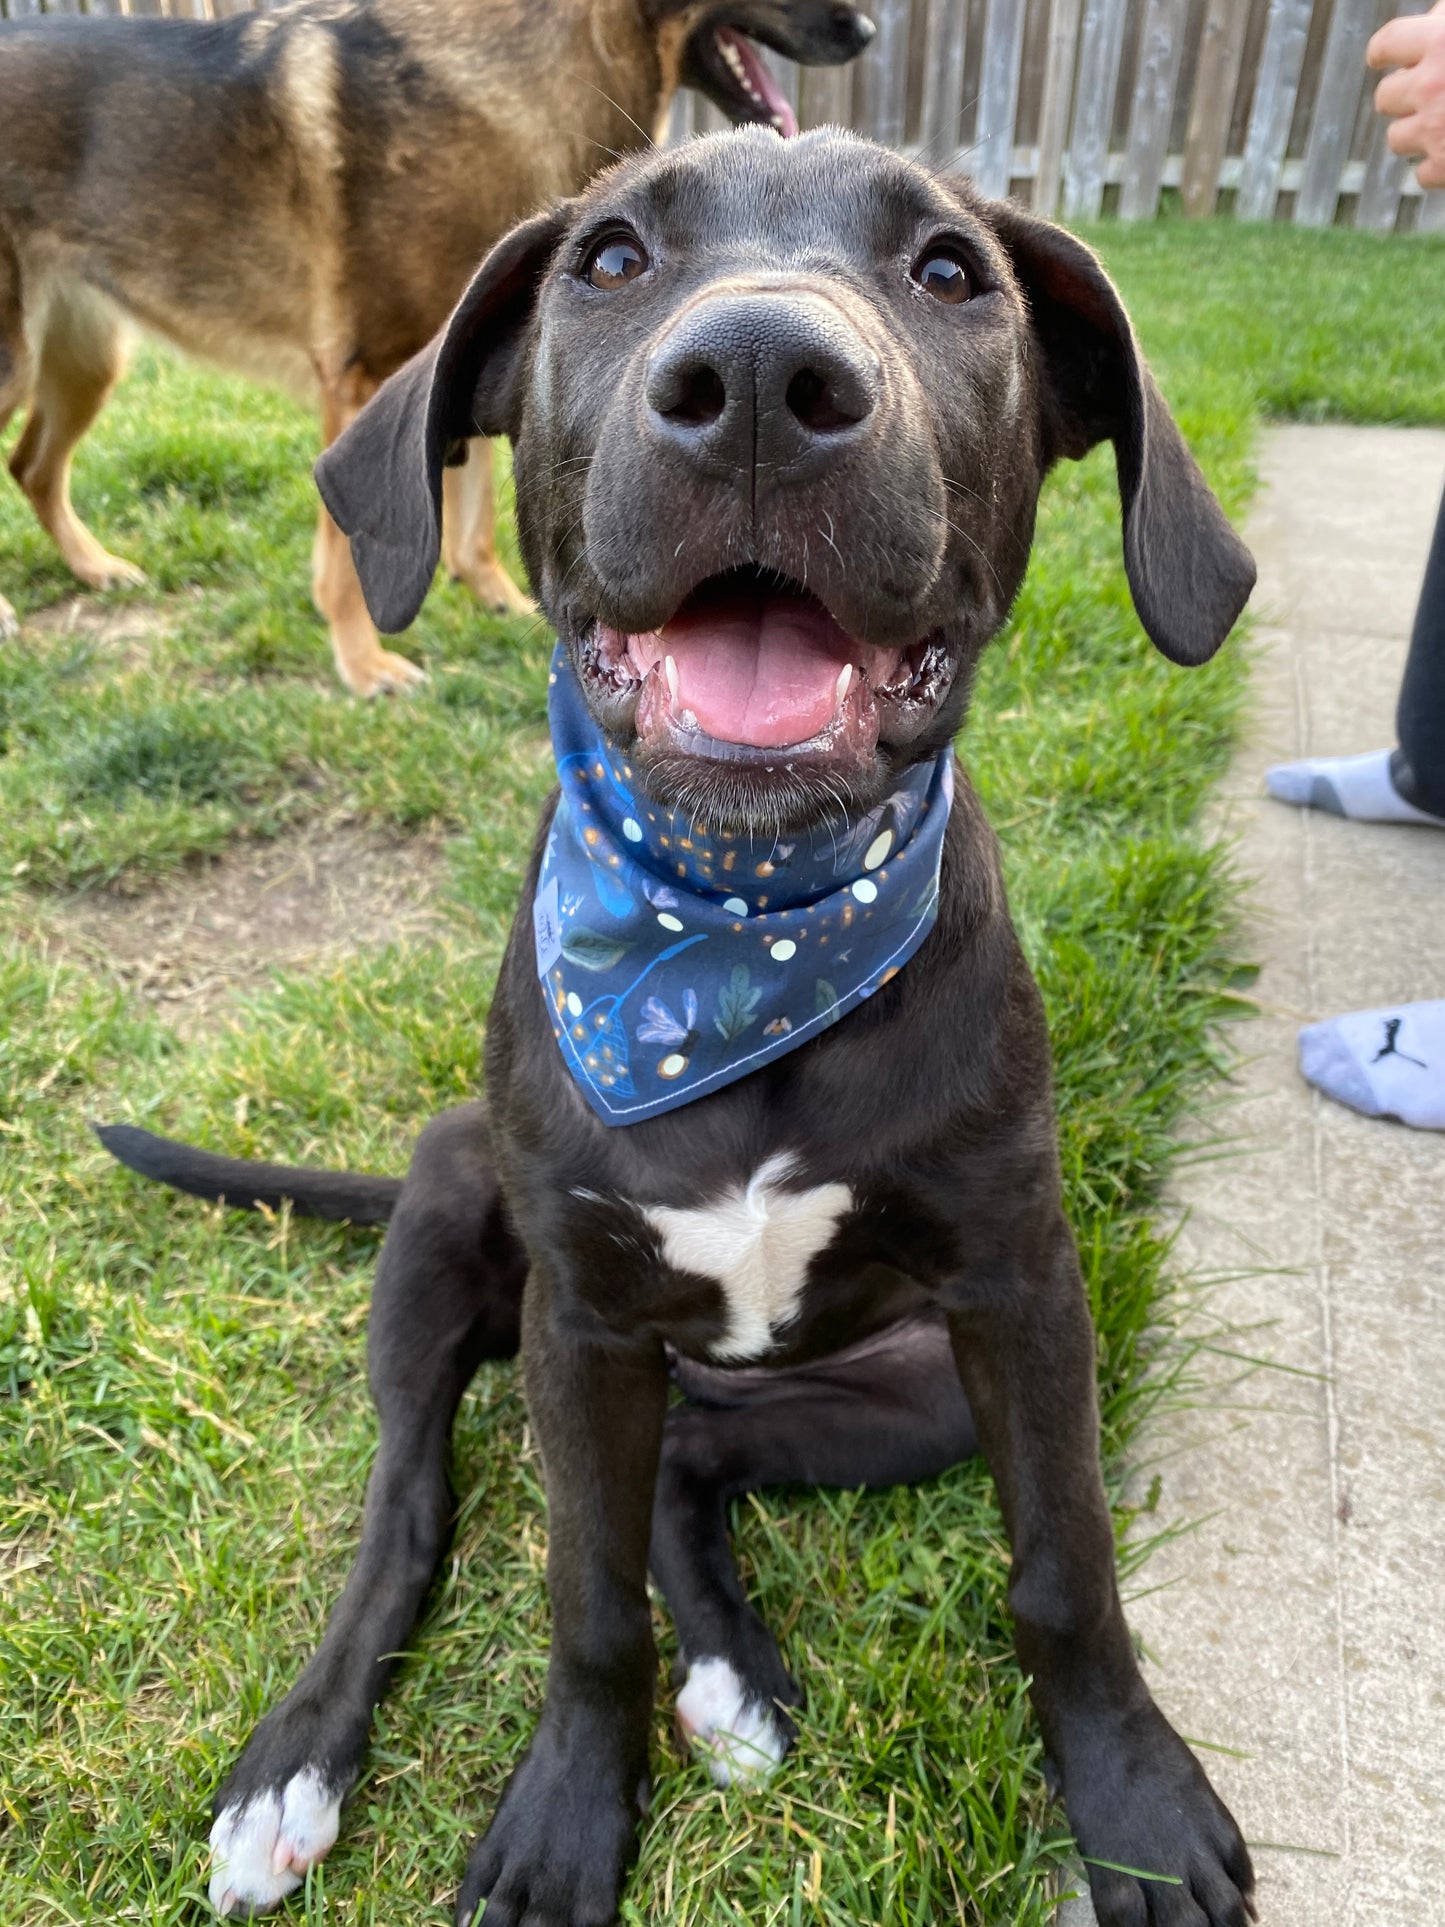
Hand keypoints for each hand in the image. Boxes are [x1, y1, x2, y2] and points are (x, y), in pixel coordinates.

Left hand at [1368, 0, 1444, 188]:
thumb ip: (1444, 22)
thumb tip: (1429, 20)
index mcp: (1441, 40)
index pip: (1388, 43)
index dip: (1384, 52)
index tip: (1382, 58)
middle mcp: (1432, 84)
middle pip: (1386, 96)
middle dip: (1403, 96)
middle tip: (1429, 94)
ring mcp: (1436, 129)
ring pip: (1397, 138)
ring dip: (1415, 132)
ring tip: (1443, 125)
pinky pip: (1423, 175)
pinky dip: (1438, 168)